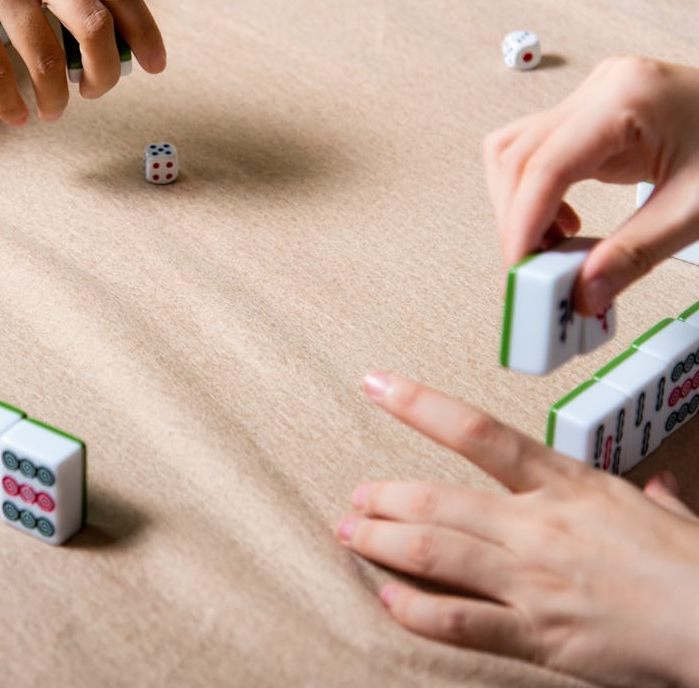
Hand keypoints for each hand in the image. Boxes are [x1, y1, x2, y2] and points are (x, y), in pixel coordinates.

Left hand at [339, 371, 698, 686]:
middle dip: (382, 497)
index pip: (478, 432)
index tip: (376, 385)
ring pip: (431, 550)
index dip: (419, 404)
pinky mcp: (539, 634)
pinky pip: (458, 620)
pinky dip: (415, 609)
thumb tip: (655, 490)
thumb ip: (651, 502)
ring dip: (381, 542)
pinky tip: (389, 599)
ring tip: (352, 536)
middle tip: (355, 498)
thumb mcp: (673, 521)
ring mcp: (534, 580)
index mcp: (570, 486)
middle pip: (434, 499)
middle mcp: (540, 526)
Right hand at [483, 56, 698, 316]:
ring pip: (515, 150)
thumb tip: (584, 292)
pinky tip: (566, 223)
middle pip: (516, 154)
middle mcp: (602, 88)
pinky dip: (538, 193)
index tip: (520, 268)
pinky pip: (540, 151)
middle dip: (515, 218)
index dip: (523, 221)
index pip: (546, 164)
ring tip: (548, 248)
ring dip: (519, 204)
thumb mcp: (698, 209)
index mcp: (628, 98)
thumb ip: (635, 253)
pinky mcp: (594, 114)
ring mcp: (595, 96)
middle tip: (530, 270)